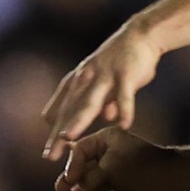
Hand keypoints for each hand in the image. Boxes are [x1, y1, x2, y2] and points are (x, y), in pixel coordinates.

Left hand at [41, 23, 161, 159]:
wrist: (141, 34)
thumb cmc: (122, 61)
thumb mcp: (106, 82)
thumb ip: (104, 100)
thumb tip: (107, 118)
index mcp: (78, 81)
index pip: (61, 111)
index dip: (55, 132)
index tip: (48, 153)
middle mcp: (86, 79)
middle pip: (70, 111)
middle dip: (58, 134)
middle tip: (49, 156)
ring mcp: (105, 76)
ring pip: (90, 102)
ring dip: (79, 120)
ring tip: (69, 138)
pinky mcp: (126, 74)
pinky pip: (124, 95)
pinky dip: (124, 109)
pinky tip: (122, 125)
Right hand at [54, 128, 174, 190]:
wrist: (171, 179)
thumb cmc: (137, 167)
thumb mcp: (107, 169)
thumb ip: (88, 178)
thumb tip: (74, 188)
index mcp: (107, 140)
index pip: (80, 151)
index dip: (71, 166)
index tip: (68, 181)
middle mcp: (112, 153)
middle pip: (87, 169)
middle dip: (75, 182)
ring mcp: (122, 171)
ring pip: (99, 185)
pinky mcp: (131, 188)